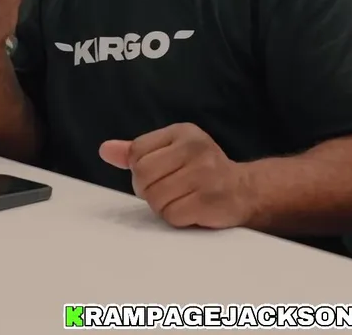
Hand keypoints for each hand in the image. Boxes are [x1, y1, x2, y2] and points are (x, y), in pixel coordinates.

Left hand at [99, 123, 256, 229]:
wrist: (245, 190)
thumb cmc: (203, 171)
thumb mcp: (172, 151)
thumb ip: (138, 151)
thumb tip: (105, 150)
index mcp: (183, 132)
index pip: (137, 153)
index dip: (140, 170)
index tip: (159, 174)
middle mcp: (195, 148)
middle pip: (142, 176)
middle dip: (149, 190)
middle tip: (168, 191)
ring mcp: (205, 174)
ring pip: (156, 199)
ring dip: (164, 206)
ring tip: (182, 199)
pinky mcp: (209, 200)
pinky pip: (172, 215)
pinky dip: (177, 218)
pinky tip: (192, 209)